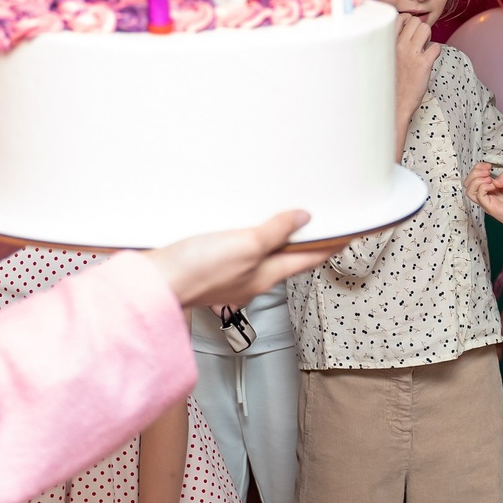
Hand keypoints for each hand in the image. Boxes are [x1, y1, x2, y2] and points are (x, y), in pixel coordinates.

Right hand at [147, 210, 325, 307]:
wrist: (156, 284)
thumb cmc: (198, 271)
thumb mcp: (247, 245)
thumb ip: (275, 232)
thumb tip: (302, 219)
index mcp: (266, 275)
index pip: (308, 259)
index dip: (328, 245)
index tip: (345, 234)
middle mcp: (251, 280)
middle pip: (286, 260)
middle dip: (303, 244)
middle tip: (317, 227)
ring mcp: (229, 278)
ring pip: (261, 258)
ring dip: (275, 242)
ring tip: (284, 226)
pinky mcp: (207, 270)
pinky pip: (236, 255)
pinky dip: (246, 243)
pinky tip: (237, 233)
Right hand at [392, 14, 442, 139]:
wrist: (394, 104)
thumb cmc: (389, 82)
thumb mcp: (384, 59)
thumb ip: (392, 44)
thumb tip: (403, 31)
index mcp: (387, 43)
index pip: (400, 17)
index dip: (408, 22)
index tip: (409, 34)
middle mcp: (398, 45)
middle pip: (415, 21)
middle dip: (420, 30)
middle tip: (418, 43)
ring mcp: (411, 54)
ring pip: (426, 29)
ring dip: (428, 38)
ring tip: (423, 50)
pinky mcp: (423, 64)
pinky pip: (436, 47)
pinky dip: (436, 53)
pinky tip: (429, 61)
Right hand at [467, 163, 502, 238]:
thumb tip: (495, 179)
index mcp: (490, 186)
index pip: (474, 176)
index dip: (478, 168)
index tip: (488, 165)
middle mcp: (486, 193)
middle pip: (468, 183)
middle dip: (474, 173)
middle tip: (487, 171)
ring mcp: (486, 200)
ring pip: (469, 190)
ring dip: (476, 180)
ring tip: (489, 179)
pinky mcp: (489, 207)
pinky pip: (479, 196)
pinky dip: (483, 187)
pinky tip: (493, 186)